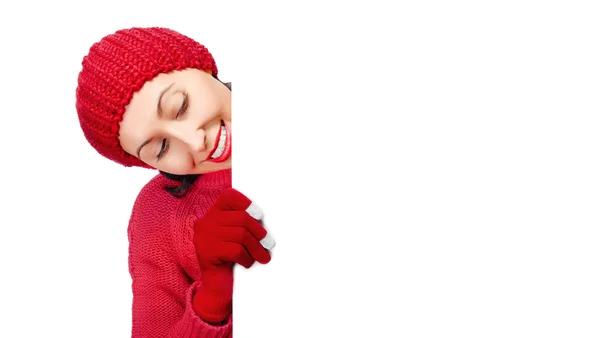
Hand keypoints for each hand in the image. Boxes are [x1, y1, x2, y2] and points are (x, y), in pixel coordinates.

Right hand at [192, 188, 272, 322]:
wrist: (216, 287)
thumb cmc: (231, 259)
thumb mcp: (235, 237)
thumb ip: (243, 224)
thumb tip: (266, 219)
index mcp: (213, 213)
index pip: (229, 196)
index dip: (246, 202)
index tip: (259, 215)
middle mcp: (206, 222)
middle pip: (241, 218)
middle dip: (259, 232)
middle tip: (269, 244)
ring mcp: (204, 237)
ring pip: (241, 235)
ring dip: (256, 248)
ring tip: (263, 257)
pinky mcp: (207, 252)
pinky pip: (235, 250)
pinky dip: (246, 257)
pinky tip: (247, 263)